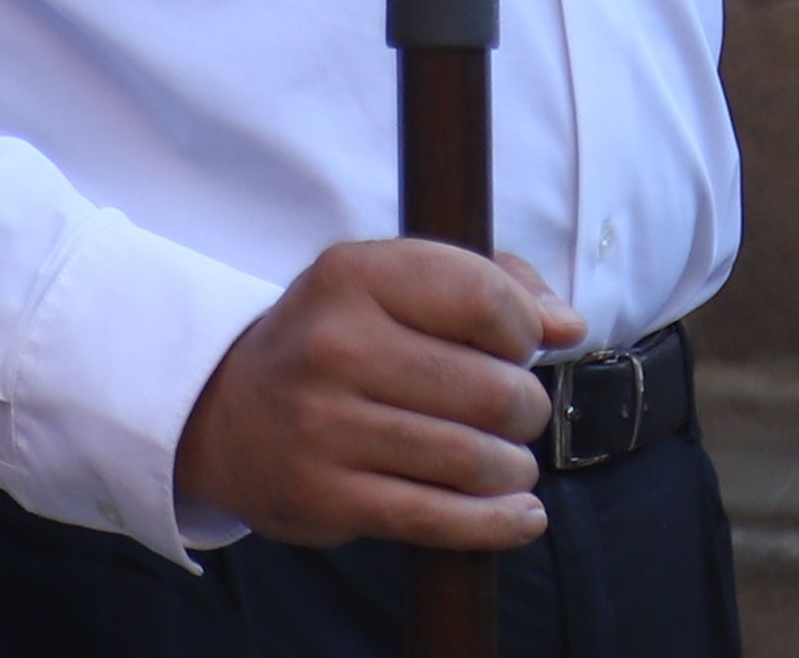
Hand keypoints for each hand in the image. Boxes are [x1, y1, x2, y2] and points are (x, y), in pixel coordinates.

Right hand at [170, 237, 580, 552]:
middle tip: (514, 412)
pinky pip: (439, 520)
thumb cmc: (339, 338)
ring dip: (514, 466)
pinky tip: (520, 515)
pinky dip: (497, 523)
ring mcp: (325, 427)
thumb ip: (494, 282)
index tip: (517, 346)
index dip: (524, 329)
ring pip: (472, 459)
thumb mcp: (394, 280)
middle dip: (526, 407)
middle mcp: (334, 347)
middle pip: (490, 390)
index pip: (483, 298)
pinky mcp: (327, 498)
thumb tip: (568, 328)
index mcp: (352, 275)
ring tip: (508, 460)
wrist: (230, 412)